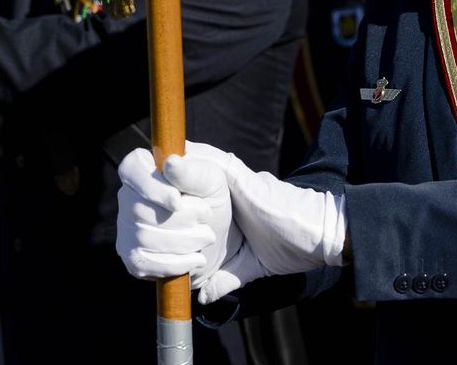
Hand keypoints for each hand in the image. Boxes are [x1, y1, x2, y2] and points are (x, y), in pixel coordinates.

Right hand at [115, 147, 233, 287]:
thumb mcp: (210, 179)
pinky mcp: (133, 257)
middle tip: (206, 217)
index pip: (131, 170)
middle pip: (139, 210)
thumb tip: (171, 163)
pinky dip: (176, 263)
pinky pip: (144, 264)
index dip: (151, 187)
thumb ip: (192, 172)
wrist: (215, 232)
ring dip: (184, 241)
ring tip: (206, 236)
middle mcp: (128, 196)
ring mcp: (126, 228)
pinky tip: (196, 258)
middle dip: (180, 218)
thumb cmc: (209, 196)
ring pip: (144, 238)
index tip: (177, 200)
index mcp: (143, 168)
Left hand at [159, 142, 344, 302]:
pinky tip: (170, 160)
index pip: (191, 195)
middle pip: (188, 175)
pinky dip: (191, 163)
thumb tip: (204, 295)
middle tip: (138, 183)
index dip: (170, 195)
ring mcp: (235, 181)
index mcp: (227, 206)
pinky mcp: (244, 179)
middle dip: (163, 179)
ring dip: (172, 166)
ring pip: (196, 165)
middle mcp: (228, 189)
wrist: (318, 236)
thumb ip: (227, 277)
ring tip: (148, 164)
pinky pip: (213, 164)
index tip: (147, 203)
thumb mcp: (249, 266)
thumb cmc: (290, 246)